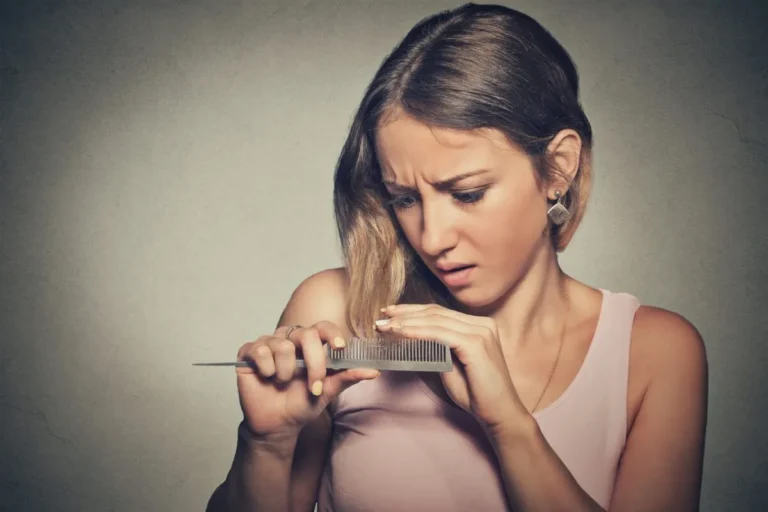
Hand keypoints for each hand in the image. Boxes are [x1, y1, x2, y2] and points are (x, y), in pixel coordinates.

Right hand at [235, 321, 379, 438]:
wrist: (277, 424)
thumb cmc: (301, 404)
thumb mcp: (328, 391)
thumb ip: (347, 377)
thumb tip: (374, 371)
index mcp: (310, 343)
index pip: (322, 327)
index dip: (331, 333)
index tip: (340, 347)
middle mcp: (290, 338)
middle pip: (305, 335)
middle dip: (313, 364)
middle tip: (313, 387)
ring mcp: (269, 342)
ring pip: (283, 346)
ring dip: (286, 373)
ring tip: (283, 383)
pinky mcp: (249, 351)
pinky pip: (261, 350)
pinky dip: (267, 369)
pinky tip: (267, 378)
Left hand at [376, 304, 525, 431]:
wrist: (499, 415)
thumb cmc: (476, 394)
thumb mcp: (451, 365)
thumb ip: (438, 349)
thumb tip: (412, 338)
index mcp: (478, 326)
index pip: (440, 313)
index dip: (412, 312)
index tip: (390, 315)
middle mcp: (482, 324)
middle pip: (436, 313)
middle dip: (405, 314)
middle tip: (381, 317)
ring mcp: (481, 332)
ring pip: (435, 321)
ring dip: (406, 323)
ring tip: (385, 327)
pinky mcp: (475, 344)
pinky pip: (440, 334)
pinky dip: (417, 333)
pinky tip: (400, 334)